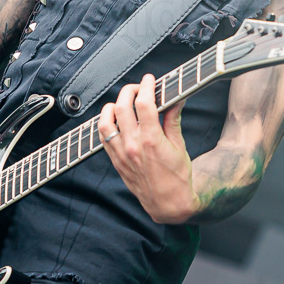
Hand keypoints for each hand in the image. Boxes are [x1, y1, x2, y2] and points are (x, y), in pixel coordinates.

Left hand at [98, 73, 195, 223]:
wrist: (168, 203)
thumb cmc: (177, 177)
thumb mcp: (180, 146)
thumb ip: (173, 119)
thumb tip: (176, 99)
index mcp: (151, 140)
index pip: (144, 103)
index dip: (146, 86)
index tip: (149, 79)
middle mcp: (133, 145)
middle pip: (122, 107)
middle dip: (130, 90)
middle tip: (139, 88)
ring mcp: (121, 154)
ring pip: (106, 121)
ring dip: (113, 106)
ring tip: (124, 102)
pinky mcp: (116, 161)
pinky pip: (103, 137)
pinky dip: (106, 123)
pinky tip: (115, 119)